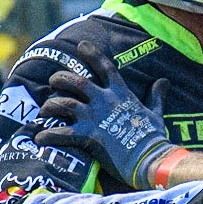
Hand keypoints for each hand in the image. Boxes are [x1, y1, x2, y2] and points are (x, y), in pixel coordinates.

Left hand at [34, 41, 178, 189]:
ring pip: (64, 103)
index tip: (81, 45)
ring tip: (44, 109)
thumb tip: (164, 81)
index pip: (105, 67)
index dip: (92, 54)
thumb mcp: (156, 112)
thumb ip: (156, 96)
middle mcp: (104, 100)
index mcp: (120, 93)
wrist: (149, 158)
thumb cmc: (153, 137)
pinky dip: (48, 135)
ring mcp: (94, 117)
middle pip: (76, 82)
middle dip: (61, 78)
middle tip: (53, 80)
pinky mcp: (88, 136)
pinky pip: (62, 133)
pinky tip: (39, 138)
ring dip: (51, 104)